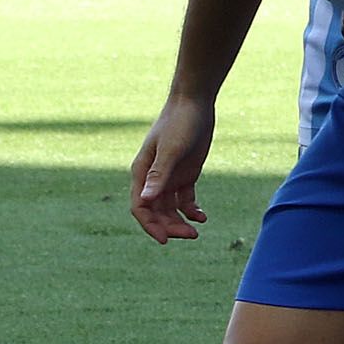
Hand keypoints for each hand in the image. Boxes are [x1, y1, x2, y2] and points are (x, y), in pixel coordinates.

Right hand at [129, 93, 215, 241]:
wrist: (195, 103)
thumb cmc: (179, 122)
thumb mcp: (171, 149)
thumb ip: (159, 174)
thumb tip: (146, 200)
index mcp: (142, 173)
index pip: (141, 207)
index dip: (151, 226)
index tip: (165, 240)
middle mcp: (153, 178)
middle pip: (156, 212)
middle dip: (169, 226)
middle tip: (189, 236)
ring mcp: (169, 177)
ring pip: (170, 208)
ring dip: (180, 221)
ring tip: (196, 232)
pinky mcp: (186, 174)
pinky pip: (185, 199)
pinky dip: (191, 210)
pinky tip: (202, 217)